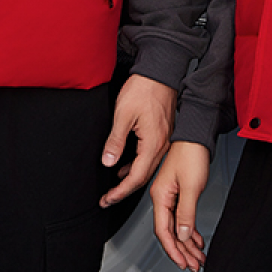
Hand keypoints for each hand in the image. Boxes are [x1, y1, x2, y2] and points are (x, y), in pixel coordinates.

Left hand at [99, 73, 175, 208]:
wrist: (160, 71)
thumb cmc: (144, 88)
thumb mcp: (123, 114)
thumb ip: (115, 141)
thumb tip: (107, 162)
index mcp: (153, 143)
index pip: (136, 177)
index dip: (120, 192)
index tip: (107, 199)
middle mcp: (162, 145)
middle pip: (143, 176)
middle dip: (124, 190)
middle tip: (108, 198)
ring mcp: (164, 139)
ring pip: (147, 167)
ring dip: (130, 178)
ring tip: (114, 187)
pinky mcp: (162, 132)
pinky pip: (150, 156)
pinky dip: (136, 165)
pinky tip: (125, 165)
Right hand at [150, 140, 209, 271]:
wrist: (196, 136)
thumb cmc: (191, 154)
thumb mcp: (191, 187)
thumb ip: (186, 213)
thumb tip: (182, 235)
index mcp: (160, 196)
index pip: (163, 230)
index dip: (173, 249)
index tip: (182, 263)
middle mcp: (163, 197)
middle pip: (170, 232)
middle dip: (182, 251)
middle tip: (194, 264)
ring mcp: (171, 195)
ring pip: (177, 226)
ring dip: (187, 243)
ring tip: (198, 257)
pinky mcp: (180, 193)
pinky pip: (183, 218)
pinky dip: (190, 230)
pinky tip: (197, 239)